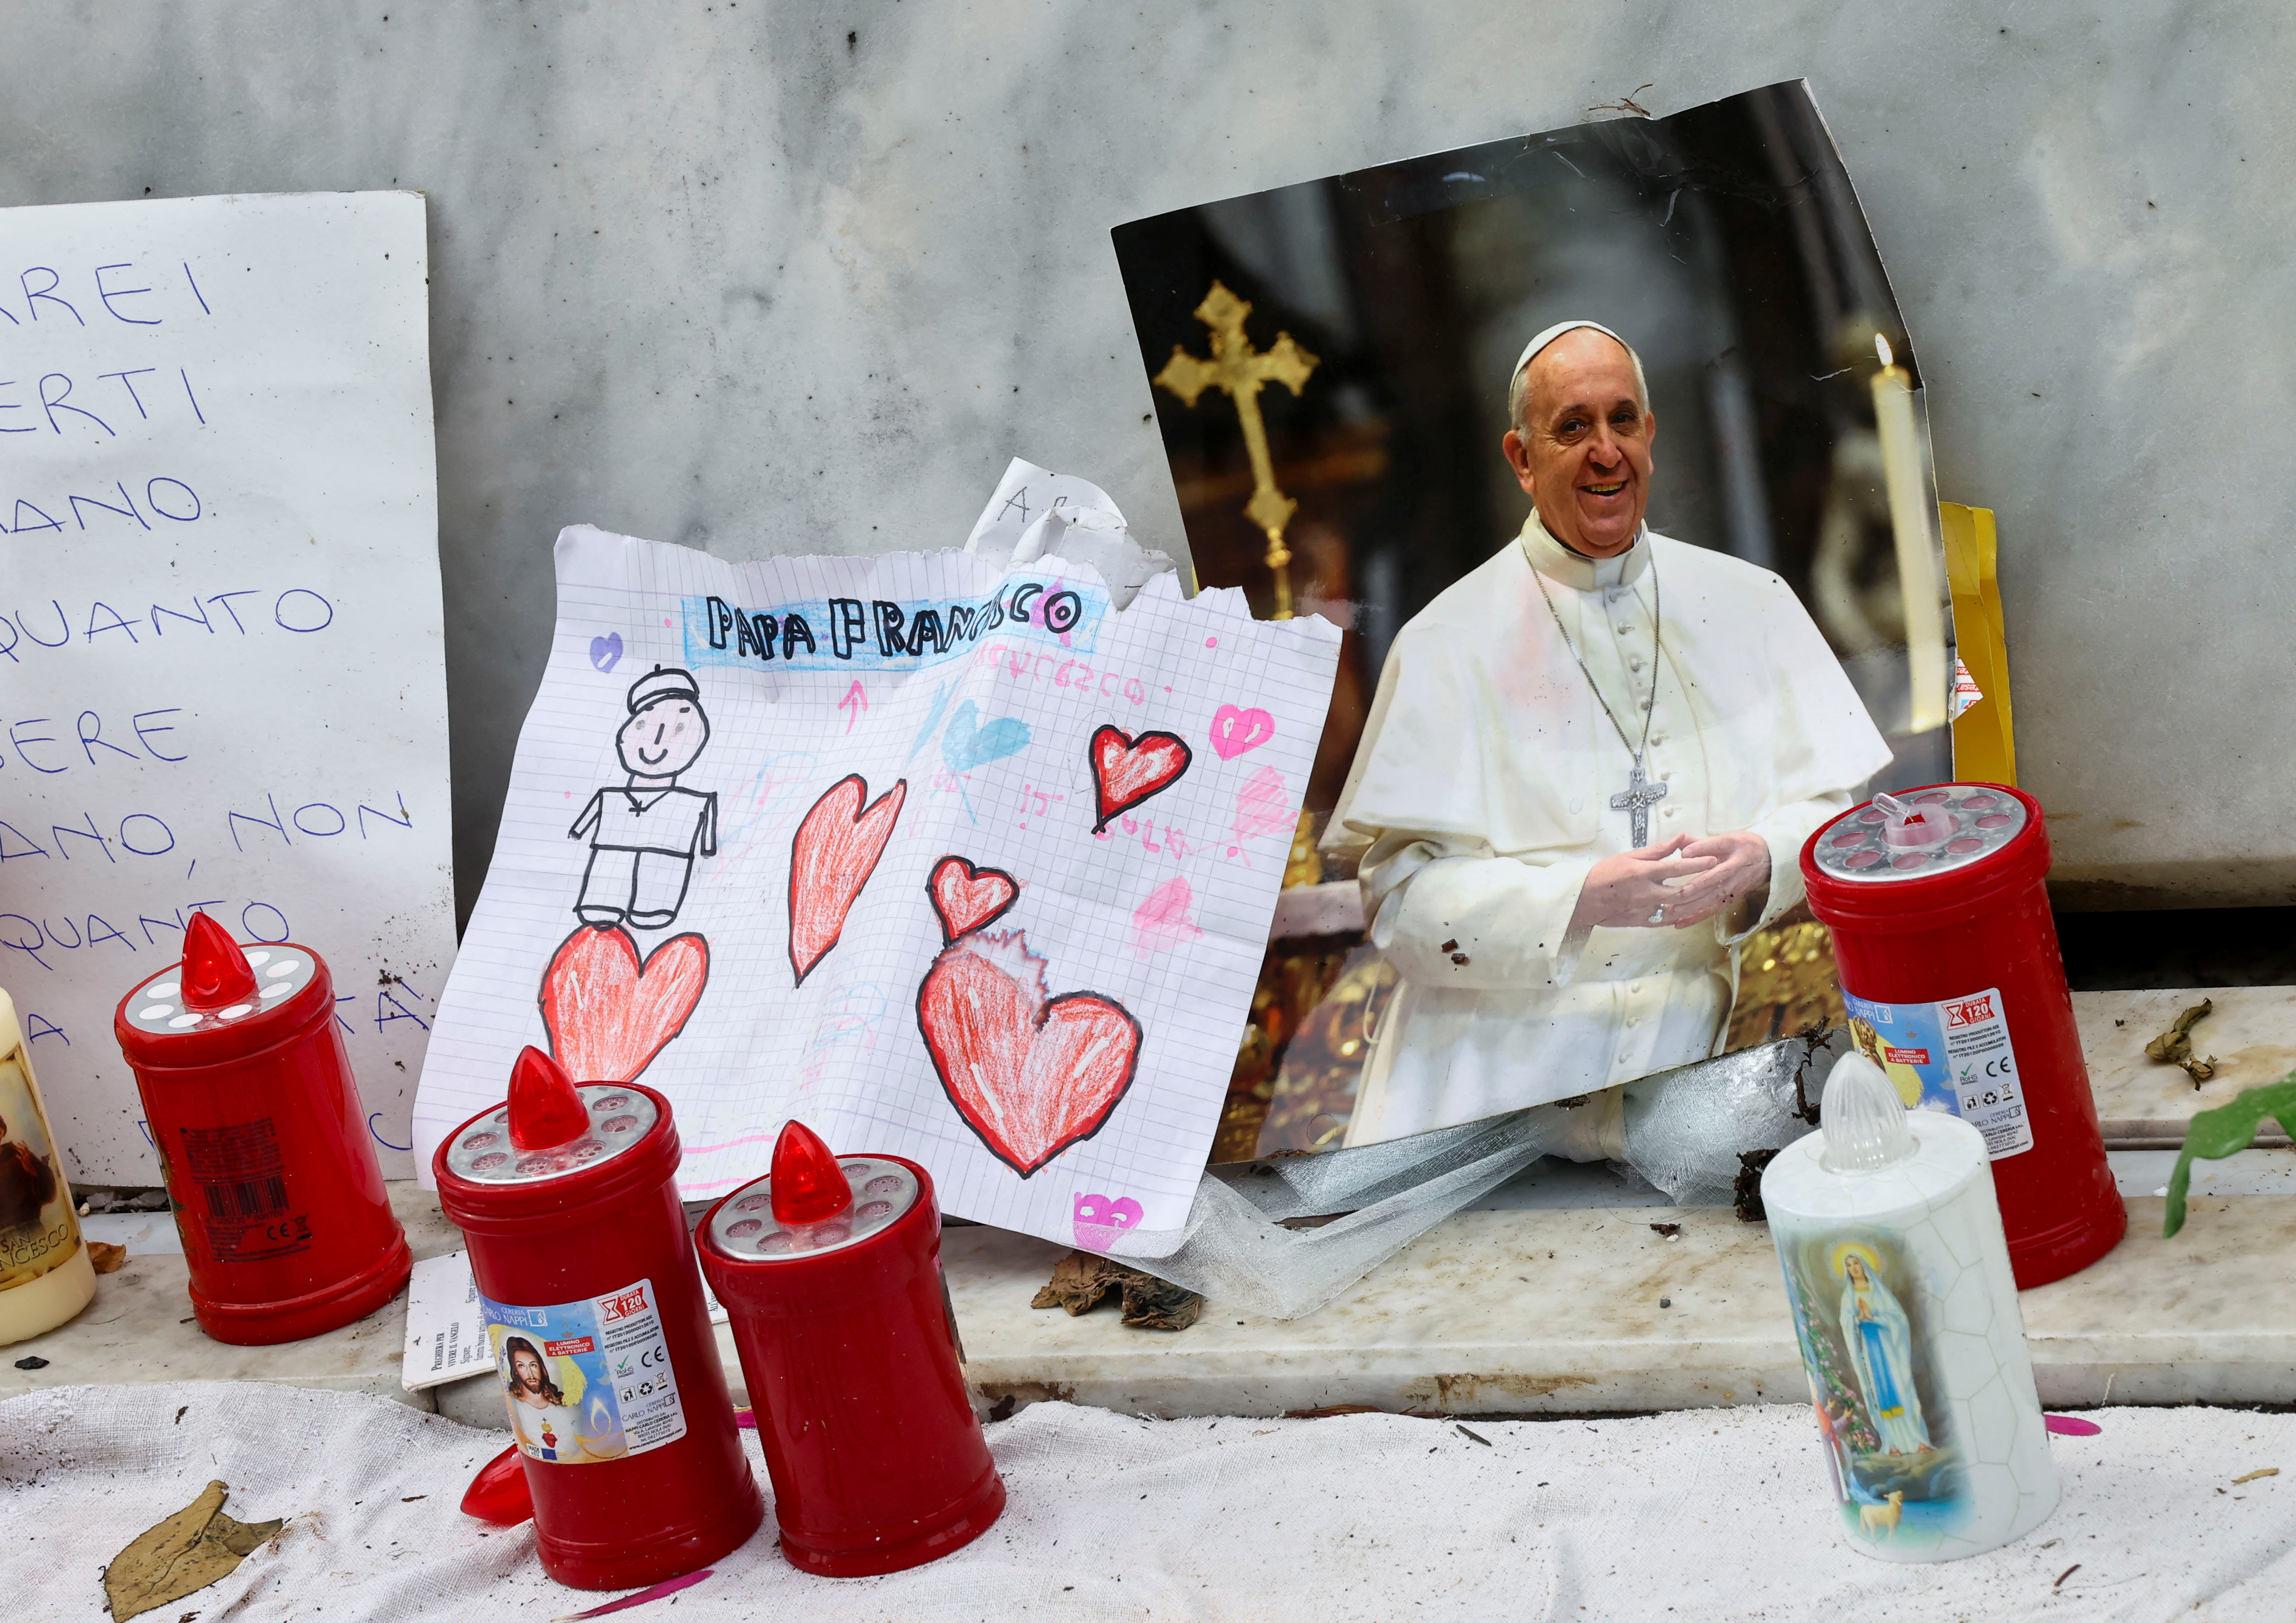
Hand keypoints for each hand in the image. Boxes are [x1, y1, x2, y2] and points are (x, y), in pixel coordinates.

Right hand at [1568, 835, 1719, 931]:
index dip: (1697, 863)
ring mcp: (1646, 909)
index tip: (1713, 859)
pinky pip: (1669, 920)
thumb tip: (1679, 838)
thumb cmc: (1604, 873)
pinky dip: (1684, 915)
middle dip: (1705, 885)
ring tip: (1714, 894)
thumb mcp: (1629, 856)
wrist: (1584, 900)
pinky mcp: (1644, 921)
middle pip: (1684, 891)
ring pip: (1680, 908)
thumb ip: (1657, 850)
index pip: (1676, 867)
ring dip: (1699, 902)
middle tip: (1720, 879)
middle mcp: (1647, 893)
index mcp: (1643, 873)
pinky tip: (1695, 910)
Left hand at [1658, 831, 1770, 928]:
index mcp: (1733, 847)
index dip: (1702, 849)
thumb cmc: (1744, 846)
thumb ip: (1701, 842)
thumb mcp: (1727, 837)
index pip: (1717, 846)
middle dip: (1698, 885)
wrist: (1770, 860)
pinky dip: (1697, 917)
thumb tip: (1680, 842)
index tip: (1684, 853)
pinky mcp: (1732, 898)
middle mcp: (1735, 867)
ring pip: (1714, 896)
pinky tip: (1681, 922)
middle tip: (1680, 891)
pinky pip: (1714, 909)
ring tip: (1674, 910)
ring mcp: (1734, 885)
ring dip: (1694, 905)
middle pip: (1716, 877)